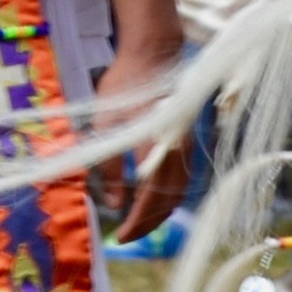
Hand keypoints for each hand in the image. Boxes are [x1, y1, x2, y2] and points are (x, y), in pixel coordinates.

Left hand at [90, 30, 185, 242]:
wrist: (153, 55)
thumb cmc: (123, 85)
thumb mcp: (106, 126)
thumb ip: (110, 167)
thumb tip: (114, 205)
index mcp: (154, 148)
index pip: (149, 199)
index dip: (135, 222)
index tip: (119, 236)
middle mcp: (176, 151)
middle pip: (168, 201)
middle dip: (148, 224)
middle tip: (125, 236)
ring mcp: (185, 146)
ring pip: (178, 192)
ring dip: (159, 213)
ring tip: (138, 224)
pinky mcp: (186, 141)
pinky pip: (181, 179)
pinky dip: (168, 196)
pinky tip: (151, 200)